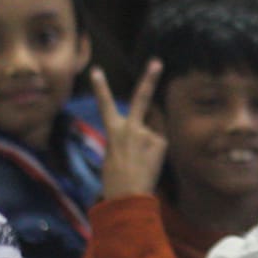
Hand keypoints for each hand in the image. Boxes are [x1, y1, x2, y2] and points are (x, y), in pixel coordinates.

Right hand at [93, 61, 166, 199]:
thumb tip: (142, 132)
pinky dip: (156, 153)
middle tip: (157, 62)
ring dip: (149, 145)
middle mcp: (131, 128)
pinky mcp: (160, 142)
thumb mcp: (114, 155)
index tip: (97, 71)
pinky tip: (149, 165)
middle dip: (149, 79)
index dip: (101, 88)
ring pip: (153, 132)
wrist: (127, 196)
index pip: (106, 106)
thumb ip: (126, 138)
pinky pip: (159, 143)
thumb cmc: (116, 180)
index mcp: (113, 132)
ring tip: (141, 164)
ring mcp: (147, 134)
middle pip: (141, 98)